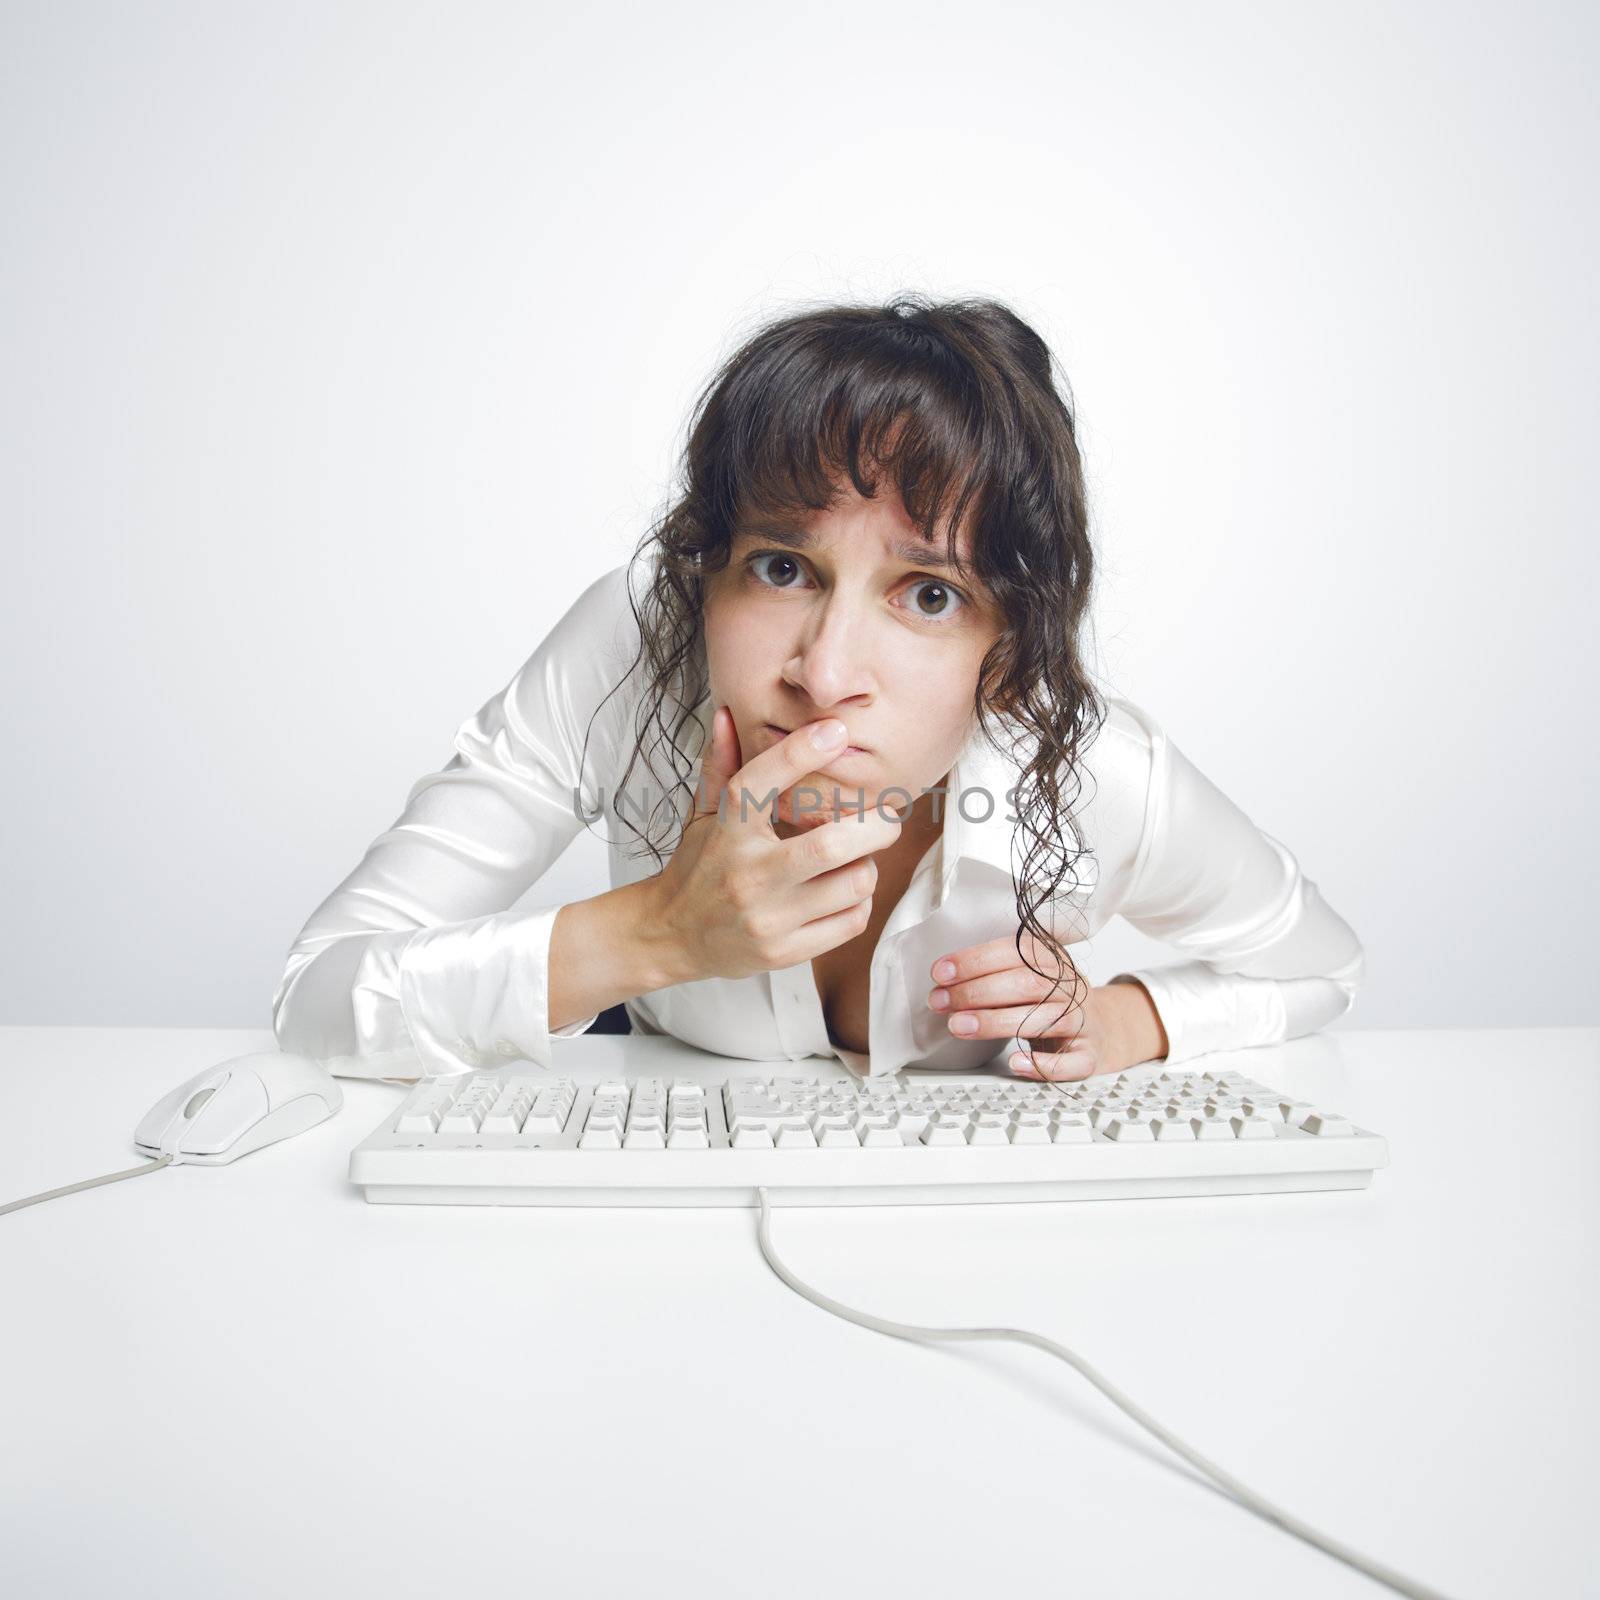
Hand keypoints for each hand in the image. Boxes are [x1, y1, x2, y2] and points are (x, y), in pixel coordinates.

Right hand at [647, 705, 906, 984]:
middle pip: (833, 843)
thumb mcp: (702, 813)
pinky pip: (851, 921)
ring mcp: (768, 918)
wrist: (669, 936)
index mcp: (727, 831)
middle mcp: (748, 874)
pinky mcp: (784, 951)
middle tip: (886, 815)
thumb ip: (720, 764)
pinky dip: (861, 901)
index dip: (802, 750)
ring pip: (853, 884)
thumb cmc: (697, 868)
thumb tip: (728, 713)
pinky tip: (846, 890)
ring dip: (868, 865)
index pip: (762, 780)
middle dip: (877, 824)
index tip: (835, 731)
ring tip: (859, 857)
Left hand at [927, 929, 1162, 1080]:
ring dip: (996, 1022)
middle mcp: (1071, 987)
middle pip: (1026, 984)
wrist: (1101, 1029)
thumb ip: (993, 975)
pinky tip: (1014, 1062)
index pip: (1015, 951)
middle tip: (940, 1002)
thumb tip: (942, 982)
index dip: (975, 960)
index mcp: (1053, 960)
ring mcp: (1083, 1021)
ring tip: (957, 1026)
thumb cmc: (1048, 1002)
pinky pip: (1070, 1062)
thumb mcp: (1027, 977)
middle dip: (977, 992)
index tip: (940, 972)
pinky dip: (1043, 1064)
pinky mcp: (1088, 1054)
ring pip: (1044, 1020)